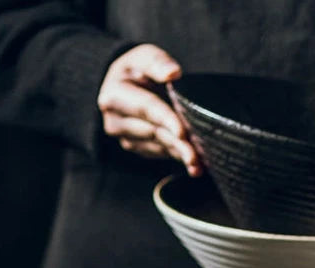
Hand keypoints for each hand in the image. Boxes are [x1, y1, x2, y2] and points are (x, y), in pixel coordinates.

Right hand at [97, 44, 201, 175]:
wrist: (122, 87)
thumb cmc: (136, 69)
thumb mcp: (143, 56)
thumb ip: (157, 62)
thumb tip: (173, 73)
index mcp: (114, 96)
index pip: (145, 108)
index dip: (166, 120)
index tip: (183, 132)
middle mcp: (115, 122)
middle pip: (154, 132)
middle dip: (177, 144)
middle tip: (197, 158)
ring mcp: (125, 138)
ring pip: (158, 147)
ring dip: (180, 154)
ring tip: (199, 164)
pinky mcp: (136, 148)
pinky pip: (160, 152)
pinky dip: (177, 155)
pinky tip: (194, 163)